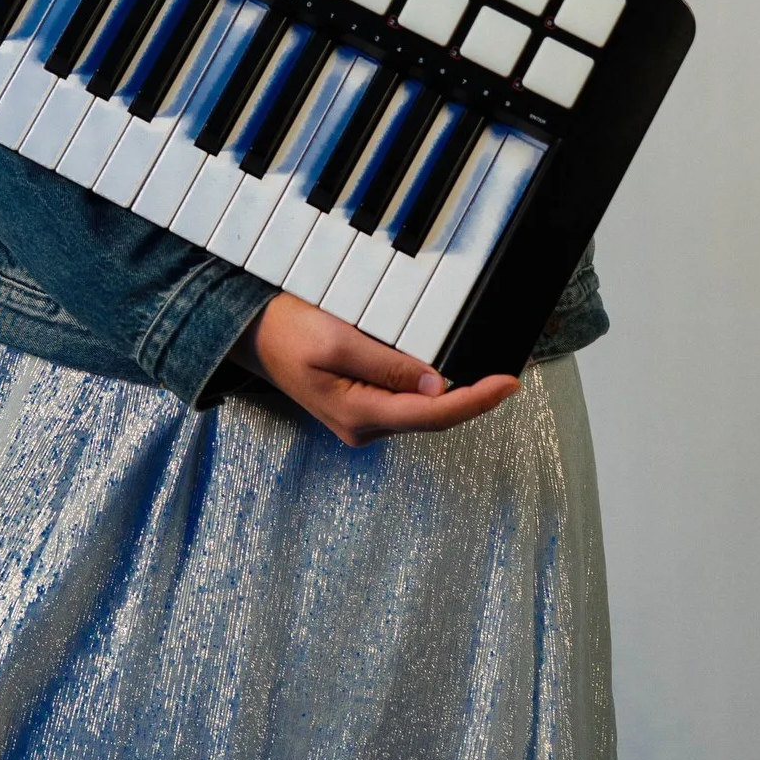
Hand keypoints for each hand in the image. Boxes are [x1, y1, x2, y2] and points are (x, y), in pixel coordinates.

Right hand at [232, 293, 518, 446]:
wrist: (250, 334)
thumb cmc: (287, 332)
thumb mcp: (338, 340)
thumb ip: (388, 366)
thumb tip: (436, 386)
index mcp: (358, 414)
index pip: (433, 415)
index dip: (476, 401)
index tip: (507, 383)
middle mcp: (362, 427)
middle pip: (432, 419)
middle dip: (472, 400)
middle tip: (508, 378)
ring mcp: (359, 421)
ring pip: (420, 414)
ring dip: (454, 398)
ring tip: (487, 378)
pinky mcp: (358, 408)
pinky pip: (404, 405)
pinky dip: (431, 393)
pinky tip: (447, 380)